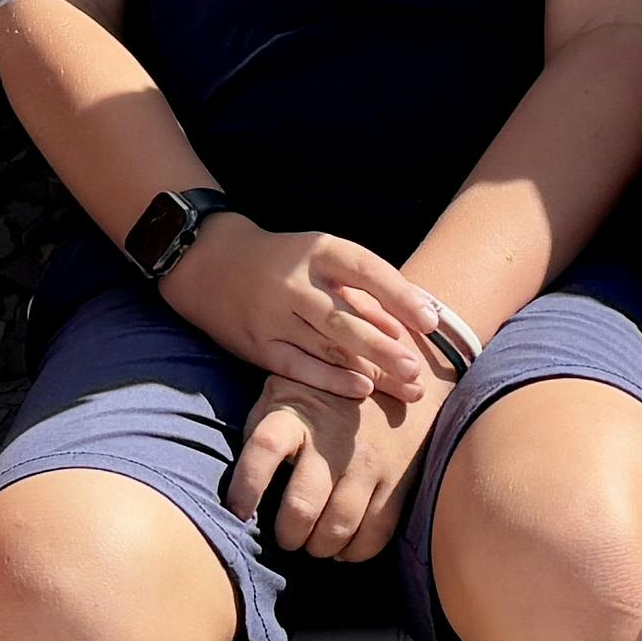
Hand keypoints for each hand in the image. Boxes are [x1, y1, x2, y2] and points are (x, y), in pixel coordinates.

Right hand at [173, 220, 441, 407]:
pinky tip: (360, 390)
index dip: (400, 296)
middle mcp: (295, 282)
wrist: (210, 263)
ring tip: (404, 388)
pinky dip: (330, 379)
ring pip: (326, 346)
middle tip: (418, 372)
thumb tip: (407, 326)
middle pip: (346, 318)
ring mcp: (273, 315)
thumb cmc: (284, 263)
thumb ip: (363, 294)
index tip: (431, 321)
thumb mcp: (322, 262)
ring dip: (369, 369)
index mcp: (318, 251)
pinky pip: (298, 366)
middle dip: (385, 347)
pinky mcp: (257, 343)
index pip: (366, 271)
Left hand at [230, 370, 444, 562]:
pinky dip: (355, 552)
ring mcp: (368, 462)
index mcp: (297, 413)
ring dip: (319, 547)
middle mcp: (333, 439)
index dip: (246, 485)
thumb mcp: (287, 390)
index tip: (238, 511)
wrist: (398, 377)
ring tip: (313, 544)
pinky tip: (344, 549)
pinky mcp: (397, 480)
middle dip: (288, 534)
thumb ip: (262, 425)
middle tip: (287, 537)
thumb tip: (236, 475)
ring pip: (338, 526)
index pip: (264, 448)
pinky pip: (375, 532)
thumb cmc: (326, 394)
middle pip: (302, 505)